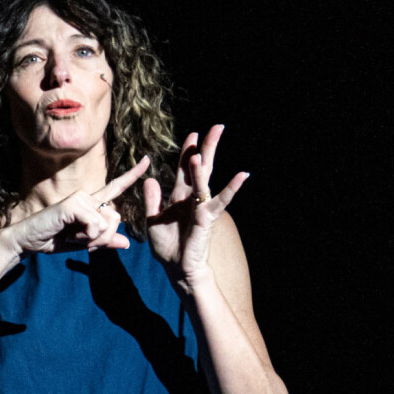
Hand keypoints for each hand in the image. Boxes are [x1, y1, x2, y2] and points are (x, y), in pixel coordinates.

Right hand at [4, 156, 150, 254]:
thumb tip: (126, 243)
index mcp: (90, 204)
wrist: (27, 241)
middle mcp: (86, 197)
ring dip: (92, 239)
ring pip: (106, 224)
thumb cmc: (52, 240)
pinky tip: (71, 235)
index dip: (132, 175)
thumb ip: (103, 242)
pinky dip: (86, 236)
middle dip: (104, 238)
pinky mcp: (72, 205)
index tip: (147, 160)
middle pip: (116, 218)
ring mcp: (79, 198)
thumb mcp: (83, 244)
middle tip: (84, 243)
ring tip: (72, 237)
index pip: (115, 188)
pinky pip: (95, 224)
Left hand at [144, 125, 248, 281]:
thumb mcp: (153, 219)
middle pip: (201, 168)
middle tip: (217, 127)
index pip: (184, 170)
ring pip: (205, 182)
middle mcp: (192, 198)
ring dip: (204, 168)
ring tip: (202, 153)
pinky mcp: (207, 218)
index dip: (187, 152)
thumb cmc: (166, 244)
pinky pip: (219, 201)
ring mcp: (201, 207)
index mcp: (179, 197)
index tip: (193, 134)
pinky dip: (231, 189)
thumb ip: (152, 200)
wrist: (175, 266)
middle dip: (207, 148)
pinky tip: (242, 176)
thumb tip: (151, 179)